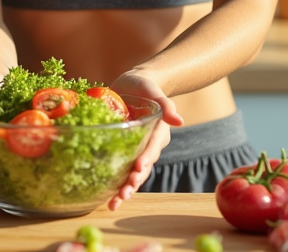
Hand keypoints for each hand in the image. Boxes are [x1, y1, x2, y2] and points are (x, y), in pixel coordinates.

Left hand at [105, 70, 183, 211]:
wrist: (133, 86)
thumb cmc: (145, 86)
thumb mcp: (154, 89)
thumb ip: (166, 104)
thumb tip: (179, 120)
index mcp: (159, 131)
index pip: (153, 146)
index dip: (146, 157)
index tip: (138, 168)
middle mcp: (150, 145)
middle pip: (145, 166)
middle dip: (135, 180)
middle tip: (125, 192)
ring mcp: (138, 151)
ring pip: (135, 174)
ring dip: (126, 189)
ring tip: (116, 202)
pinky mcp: (126, 153)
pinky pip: (123, 171)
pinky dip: (116, 185)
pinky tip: (108, 199)